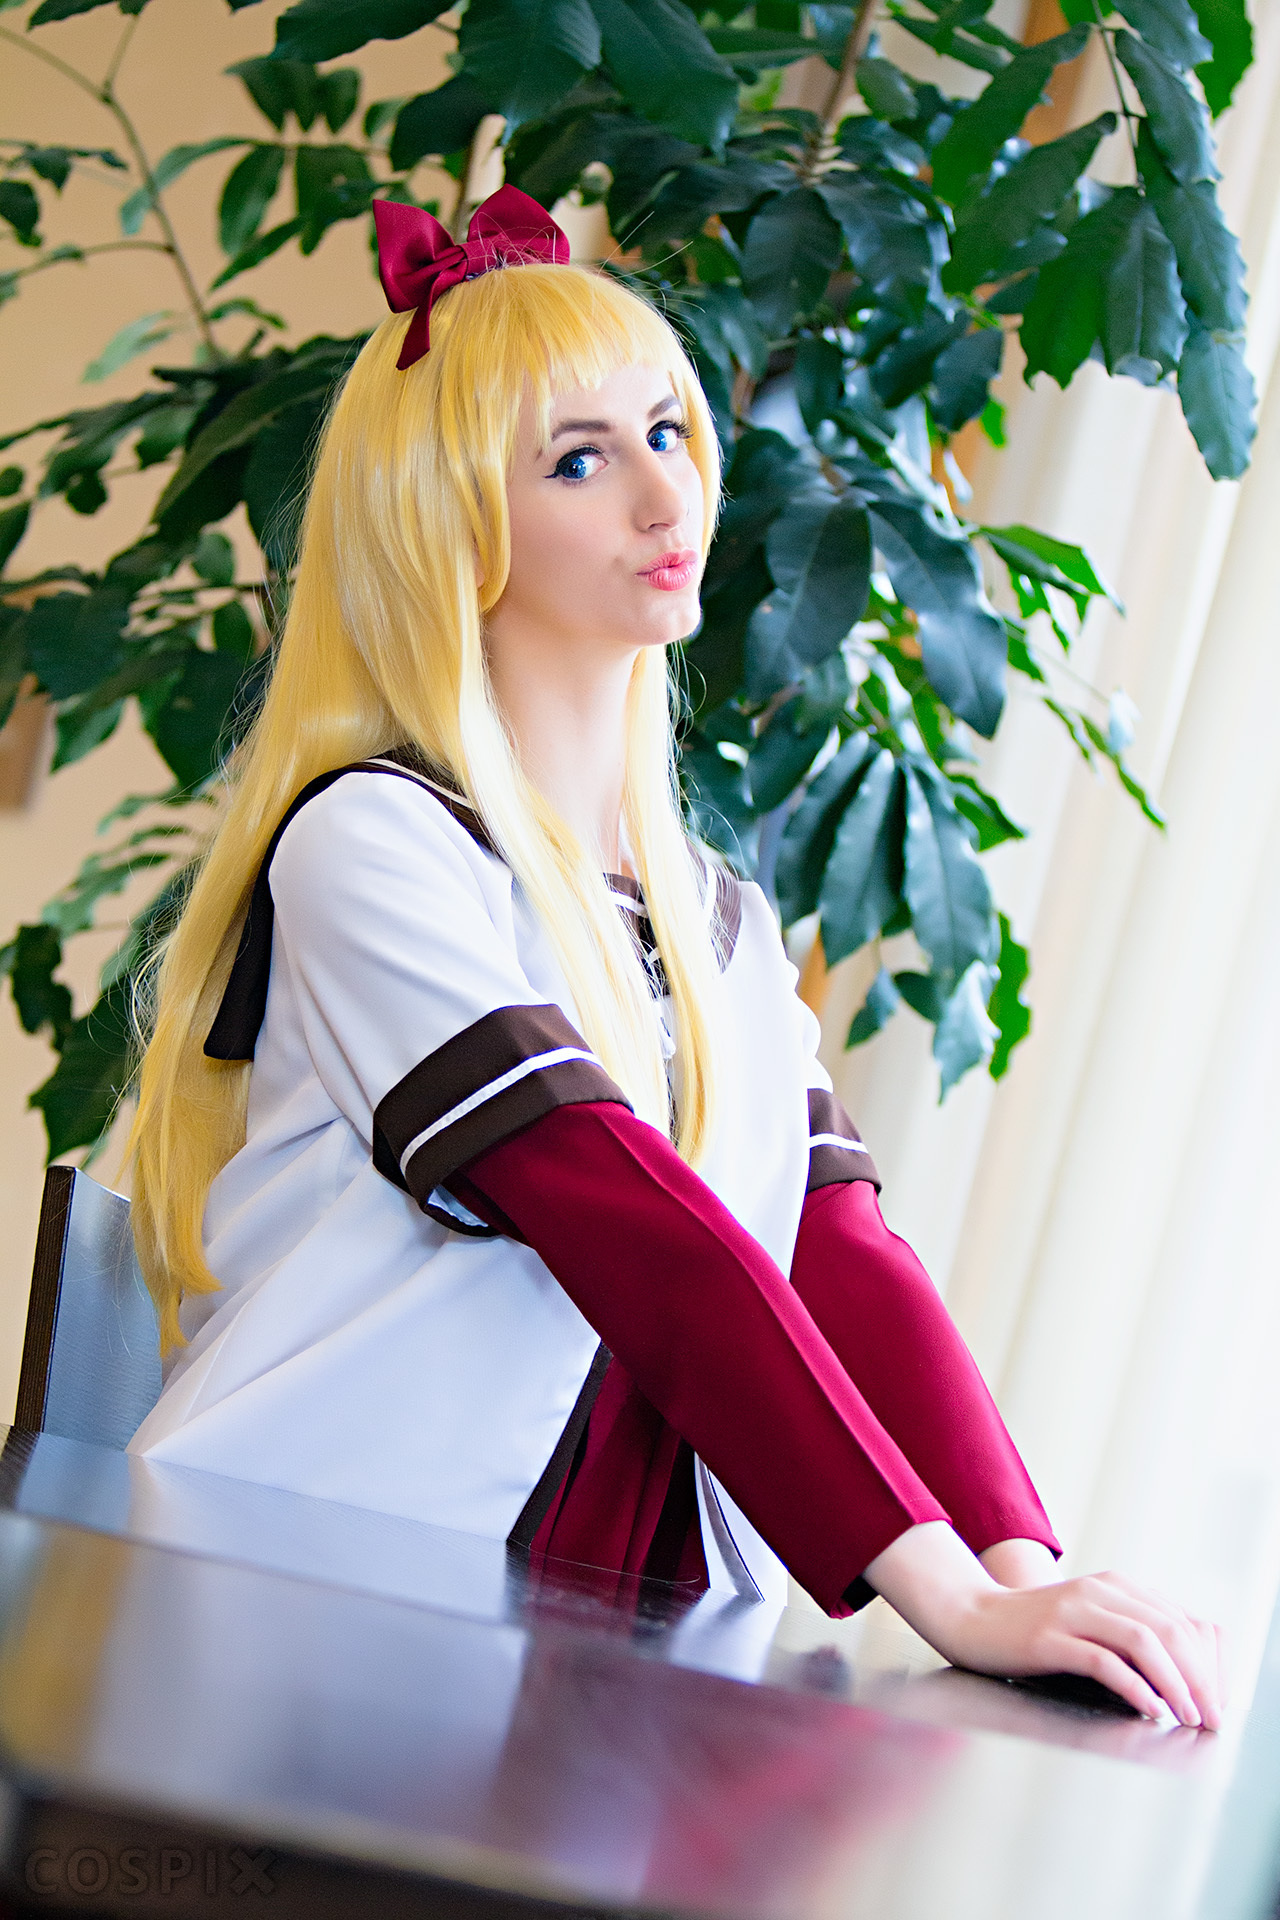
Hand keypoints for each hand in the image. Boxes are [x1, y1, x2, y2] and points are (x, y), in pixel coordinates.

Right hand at [865, 1522, 1223, 1728]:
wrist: (971, 1617)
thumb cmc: (1033, 1628)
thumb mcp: (1088, 1617)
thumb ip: (1129, 1631)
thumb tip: (1183, 1673)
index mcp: (1113, 1585)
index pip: (1180, 1620)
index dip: (1207, 1662)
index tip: (1217, 1699)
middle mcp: (1097, 1591)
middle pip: (1169, 1630)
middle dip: (1200, 1678)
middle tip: (1212, 1716)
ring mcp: (1072, 1611)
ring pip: (1143, 1642)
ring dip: (1174, 1683)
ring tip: (1186, 1716)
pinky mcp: (1049, 1638)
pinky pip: (1103, 1661)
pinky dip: (1134, 1687)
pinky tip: (1147, 1709)